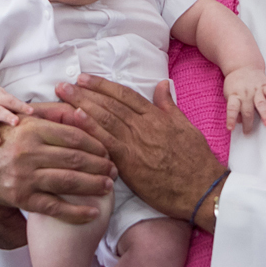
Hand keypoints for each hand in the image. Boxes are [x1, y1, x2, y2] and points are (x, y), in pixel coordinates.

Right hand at [0, 114, 117, 248]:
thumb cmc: (10, 141)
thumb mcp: (27, 122)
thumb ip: (54, 116)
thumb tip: (85, 112)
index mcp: (32, 129)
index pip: (74, 136)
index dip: (96, 144)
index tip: (108, 151)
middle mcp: (28, 152)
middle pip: (74, 159)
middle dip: (100, 165)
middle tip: (114, 170)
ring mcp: (24, 176)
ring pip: (68, 181)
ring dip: (93, 186)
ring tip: (108, 186)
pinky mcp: (21, 198)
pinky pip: (55, 207)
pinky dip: (76, 212)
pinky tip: (93, 213)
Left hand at [56, 75, 227, 230]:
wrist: (203, 188)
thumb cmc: (197, 161)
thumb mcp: (186, 126)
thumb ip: (169, 105)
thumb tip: (162, 84)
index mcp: (156, 116)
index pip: (125, 95)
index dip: (103, 85)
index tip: (85, 78)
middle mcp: (144, 125)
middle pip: (109, 104)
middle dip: (85, 92)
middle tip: (64, 84)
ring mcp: (136, 143)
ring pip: (104, 118)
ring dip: (81, 104)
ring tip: (62, 95)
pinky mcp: (130, 162)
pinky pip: (105, 141)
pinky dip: (90, 127)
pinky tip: (74, 117)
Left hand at [222, 67, 265, 133]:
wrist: (243, 65)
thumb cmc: (235, 84)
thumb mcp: (229, 94)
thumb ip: (234, 108)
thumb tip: (239, 121)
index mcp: (234, 95)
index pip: (231, 109)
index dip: (231, 119)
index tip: (230, 128)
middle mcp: (245, 93)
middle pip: (247, 110)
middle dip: (248, 123)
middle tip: (249, 132)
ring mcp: (256, 89)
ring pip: (260, 103)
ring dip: (264, 114)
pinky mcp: (265, 84)